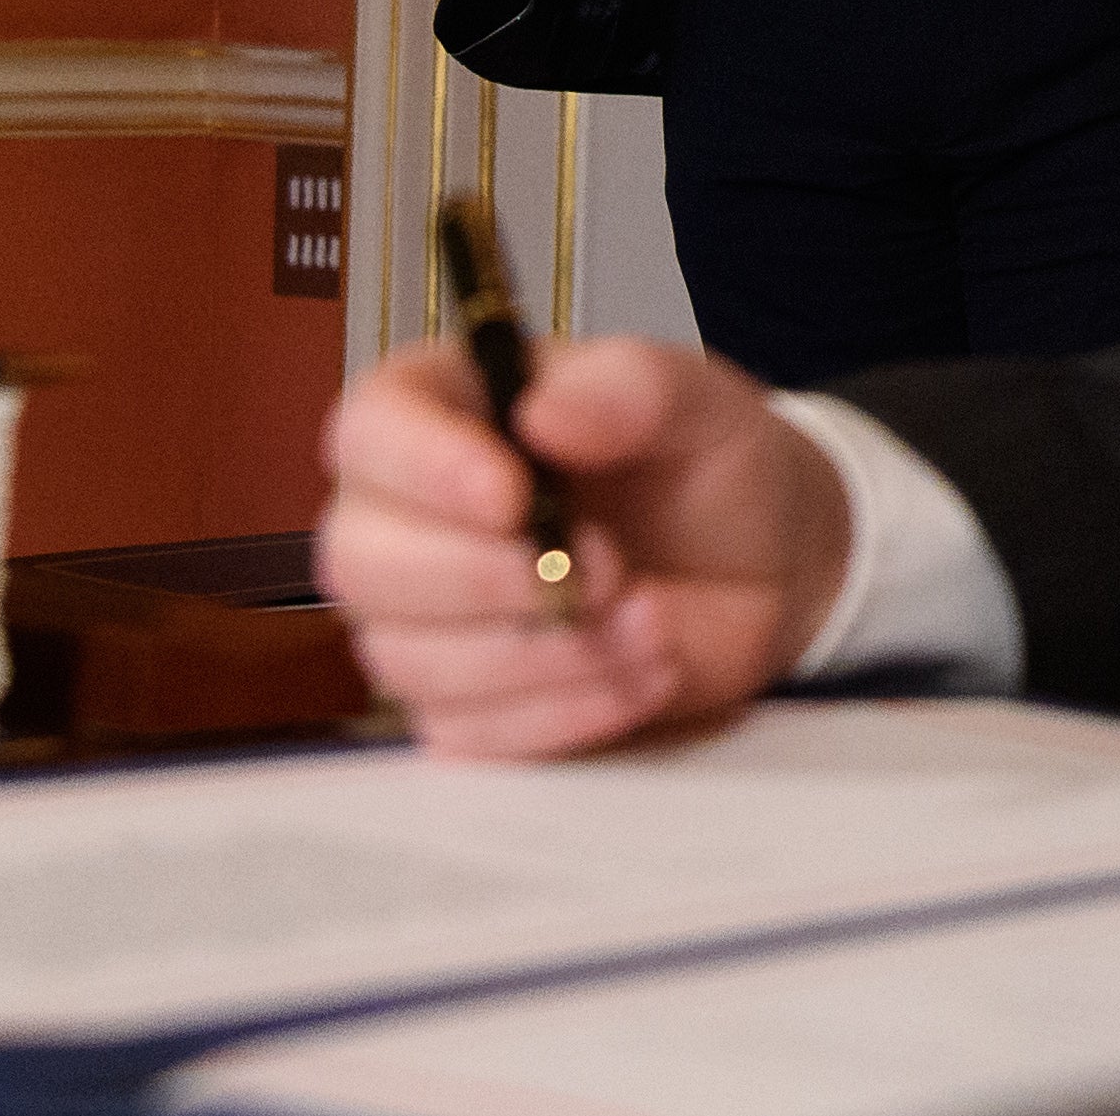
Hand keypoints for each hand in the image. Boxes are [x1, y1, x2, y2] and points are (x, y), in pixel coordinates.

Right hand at [316, 335, 851, 759]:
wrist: (761, 569)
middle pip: (358, 560)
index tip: (511, 497)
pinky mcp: (463, 706)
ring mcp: (423, 620)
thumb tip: (543, 414)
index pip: (369, 431)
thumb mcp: (698, 402)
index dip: (422, 467)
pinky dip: (567, 711)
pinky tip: (644, 674)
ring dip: (543, 651)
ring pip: (407, 657)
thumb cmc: (706, 467)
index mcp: (448, 409)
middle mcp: (409, 515)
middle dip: (485, 577)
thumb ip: (629, 388)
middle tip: (607, 569)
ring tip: (651, 620)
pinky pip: (470, 733)